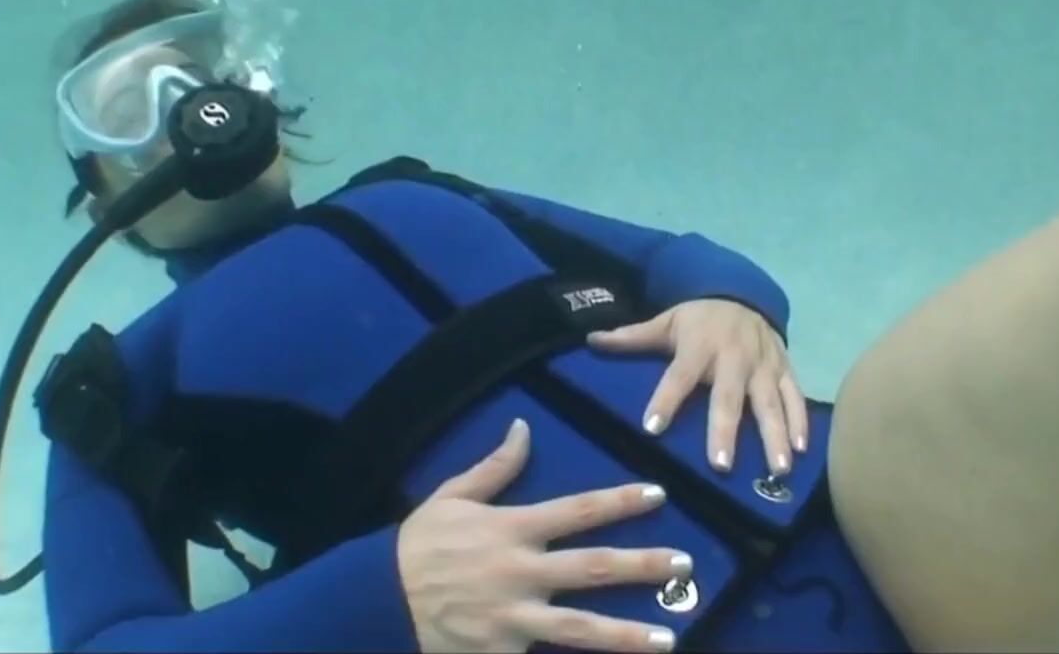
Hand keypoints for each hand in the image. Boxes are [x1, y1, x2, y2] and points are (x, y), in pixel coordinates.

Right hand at [399, 419, 691, 652]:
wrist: (374, 601)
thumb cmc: (418, 546)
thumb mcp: (450, 497)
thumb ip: (494, 467)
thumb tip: (525, 427)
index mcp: (510, 530)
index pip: (575, 511)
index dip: (618, 502)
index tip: (657, 494)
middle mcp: (519, 573)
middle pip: (591, 569)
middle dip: (641, 566)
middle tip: (684, 564)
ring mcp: (512, 619)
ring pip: (579, 628)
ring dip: (627, 634)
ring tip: (671, 638)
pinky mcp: (501, 653)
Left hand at [588, 299, 807, 474]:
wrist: (744, 292)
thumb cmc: (698, 318)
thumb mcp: (665, 322)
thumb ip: (631, 337)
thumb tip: (591, 340)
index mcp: (698, 346)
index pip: (678, 376)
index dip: (665, 400)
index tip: (652, 428)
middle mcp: (733, 357)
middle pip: (728, 397)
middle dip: (725, 430)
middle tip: (721, 466)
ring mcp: (764, 365)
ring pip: (769, 403)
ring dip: (775, 435)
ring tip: (777, 469)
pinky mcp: (786, 369)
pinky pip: (795, 397)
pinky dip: (800, 422)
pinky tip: (802, 451)